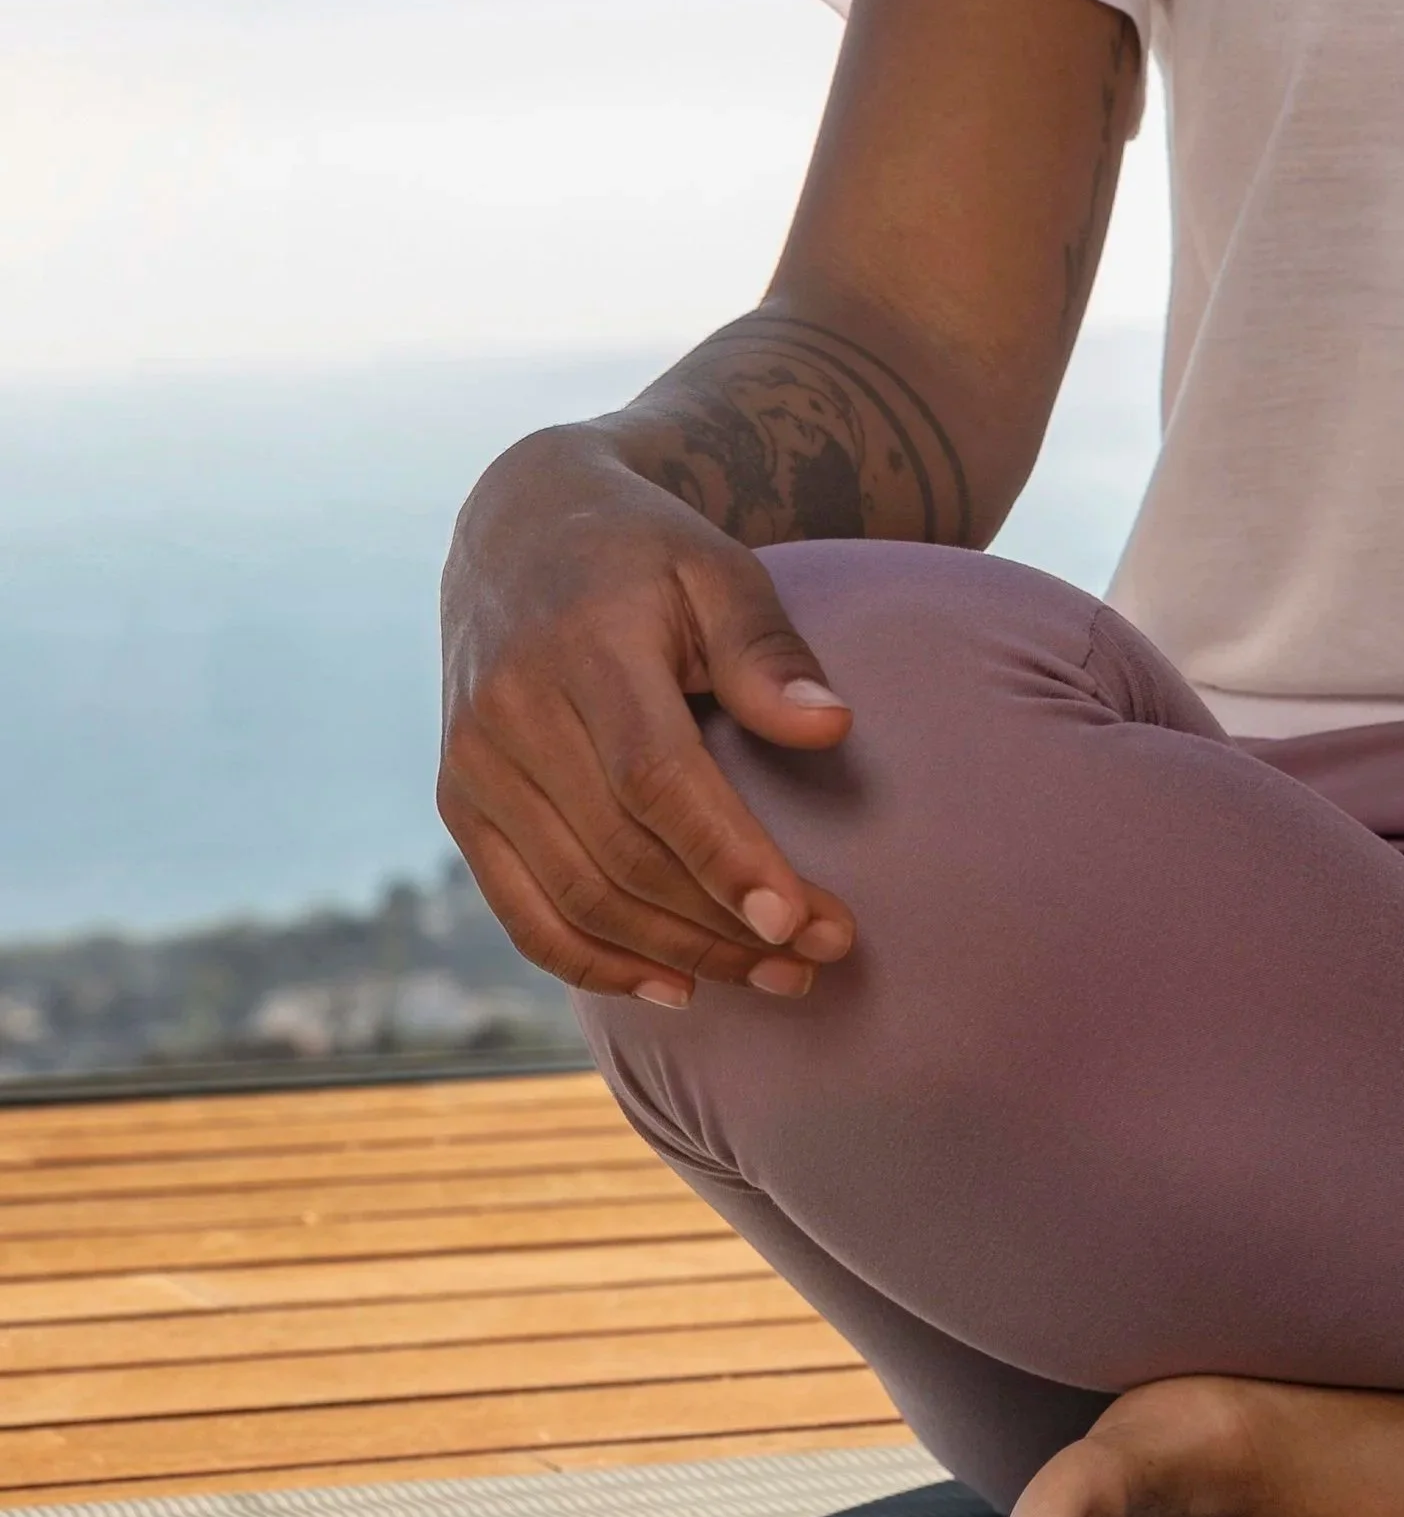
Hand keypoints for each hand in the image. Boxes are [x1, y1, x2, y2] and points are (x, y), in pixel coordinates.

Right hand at [439, 426, 858, 1006]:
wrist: (519, 531)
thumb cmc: (644, 555)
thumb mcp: (718, 570)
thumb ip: (768, 652)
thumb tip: (831, 728)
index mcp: (582, 648)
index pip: (655, 778)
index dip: (727, 857)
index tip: (800, 919)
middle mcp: (510, 713)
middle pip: (622, 855)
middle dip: (726, 924)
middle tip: (820, 956)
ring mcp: (474, 765)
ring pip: (577, 899)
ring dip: (679, 954)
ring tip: (773, 976)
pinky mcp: (459, 802)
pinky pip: (523, 913)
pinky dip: (597, 963)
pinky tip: (674, 985)